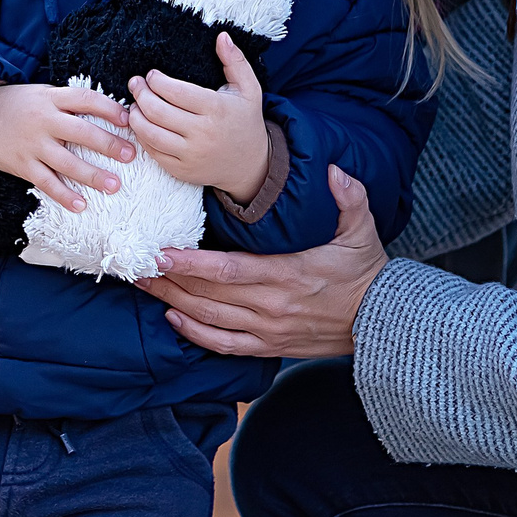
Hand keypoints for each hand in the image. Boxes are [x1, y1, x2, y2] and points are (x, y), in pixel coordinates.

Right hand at [0, 82, 136, 211]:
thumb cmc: (17, 104)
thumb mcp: (42, 94)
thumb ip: (68, 102)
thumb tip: (107, 112)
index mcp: (51, 98)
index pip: (85, 99)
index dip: (108, 108)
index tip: (128, 119)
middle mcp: (44, 121)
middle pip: (81, 132)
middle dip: (108, 144)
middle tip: (130, 154)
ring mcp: (32, 144)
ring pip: (67, 162)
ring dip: (92, 175)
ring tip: (114, 185)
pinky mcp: (22, 165)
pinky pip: (46, 182)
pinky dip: (64, 195)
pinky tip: (81, 205)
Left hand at [128, 33, 268, 205]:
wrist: (251, 165)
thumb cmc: (246, 120)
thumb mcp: (249, 88)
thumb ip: (235, 60)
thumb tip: (222, 35)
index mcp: (216, 109)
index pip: (176, 92)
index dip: (157, 81)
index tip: (151, 75)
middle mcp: (203, 134)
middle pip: (158, 111)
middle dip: (140, 94)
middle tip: (135, 84)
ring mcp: (191, 155)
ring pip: (150, 134)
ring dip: (135, 116)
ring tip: (135, 104)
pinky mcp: (182, 170)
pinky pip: (153, 152)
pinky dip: (142, 137)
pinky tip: (142, 124)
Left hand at [135, 166, 387, 358]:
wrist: (381, 323)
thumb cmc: (366, 273)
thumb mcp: (363, 231)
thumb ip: (349, 198)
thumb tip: (333, 170)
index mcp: (287, 275)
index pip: (228, 271)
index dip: (191, 265)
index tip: (161, 254)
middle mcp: (271, 306)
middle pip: (207, 296)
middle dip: (168, 281)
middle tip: (134, 265)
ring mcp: (268, 330)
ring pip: (209, 319)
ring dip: (172, 302)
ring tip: (143, 285)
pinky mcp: (269, 347)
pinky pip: (224, 345)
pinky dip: (195, 334)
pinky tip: (173, 317)